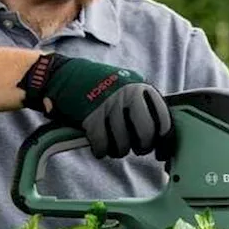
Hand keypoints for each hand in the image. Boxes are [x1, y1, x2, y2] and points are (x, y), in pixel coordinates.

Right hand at [18, 53, 173, 159]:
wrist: (62, 75)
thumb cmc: (99, 85)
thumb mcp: (127, 86)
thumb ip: (144, 104)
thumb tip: (161, 134)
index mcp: (141, 88)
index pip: (164, 119)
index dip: (165, 140)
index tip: (161, 153)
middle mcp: (128, 95)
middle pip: (145, 134)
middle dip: (142, 147)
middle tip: (136, 148)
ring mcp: (109, 106)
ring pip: (123, 144)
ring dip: (119, 150)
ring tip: (114, 145)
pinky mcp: (90, 117)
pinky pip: (102, 146)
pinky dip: (101, 150)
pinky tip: (99, 146)